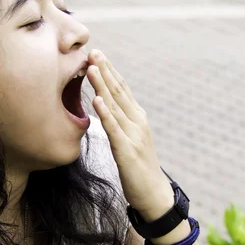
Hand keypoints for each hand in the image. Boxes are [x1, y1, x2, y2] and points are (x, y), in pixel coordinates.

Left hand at [86, 49, 173, 218]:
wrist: (154, 193)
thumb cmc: (139, 167)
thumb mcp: (130, 139)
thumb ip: (120, 122)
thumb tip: (106, 106)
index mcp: (137, 117)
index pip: (122, 89)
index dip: (109, 71)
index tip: (96, 54)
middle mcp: (137, 121)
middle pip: (119, 91)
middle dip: (104, 70)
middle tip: (92, 51)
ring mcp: (133, 135)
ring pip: (115, 105)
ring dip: (102, 85)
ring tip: (90, 68)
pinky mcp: (127, 151)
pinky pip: (114, 129)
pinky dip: (105, 113)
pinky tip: (96, 100)